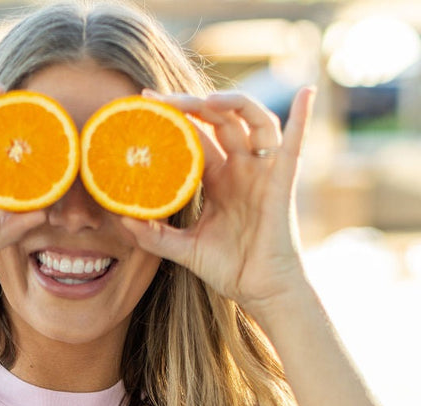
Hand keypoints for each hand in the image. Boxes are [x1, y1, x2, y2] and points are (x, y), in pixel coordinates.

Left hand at [122, 87, 315, 317]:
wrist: (259, 291)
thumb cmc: (228, 269)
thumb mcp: (183, 249)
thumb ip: (154, 235)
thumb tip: (121, 219)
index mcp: (218, 180)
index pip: (194, 138)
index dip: (173, 121)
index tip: (144, 107)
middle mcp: (240, 168)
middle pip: (218, 121)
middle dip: (190, 106)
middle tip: (160, 100)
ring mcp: (262, 172)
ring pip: (251, 121)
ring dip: (231, 104)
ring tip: (205, 99)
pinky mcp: (283, 182)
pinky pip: (295, 144)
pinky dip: (303, 118)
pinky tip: (304, 93)